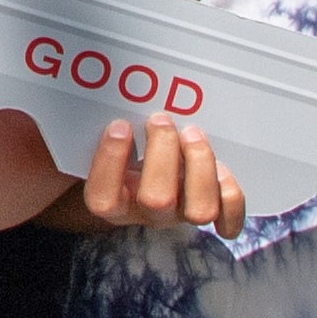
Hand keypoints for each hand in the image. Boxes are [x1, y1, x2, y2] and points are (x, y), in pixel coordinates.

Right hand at [77, 112, 244, 233]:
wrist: (142, 173)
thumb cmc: (118, 148)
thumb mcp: (90, 140)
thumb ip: (85, 126)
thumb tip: (86, 98)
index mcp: (111, 200)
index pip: (103, 199)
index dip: (111, 161)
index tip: (120, 125)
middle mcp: (146, 212)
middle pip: (157, 200)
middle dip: (162, 152)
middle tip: (160, 118)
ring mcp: (180, 214)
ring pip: (198, 209)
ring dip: (199, 166)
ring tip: (192, 132)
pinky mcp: (209, 210)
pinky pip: (228, 220)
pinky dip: (231, 196)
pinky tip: (224, 169)